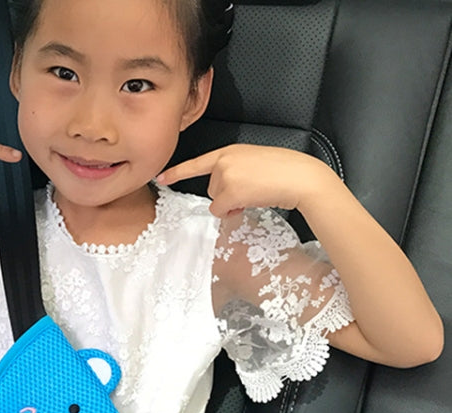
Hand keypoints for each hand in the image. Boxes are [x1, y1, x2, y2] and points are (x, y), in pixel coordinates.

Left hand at [156, 144, 335, 217]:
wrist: (300, 177)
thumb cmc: (283, 172)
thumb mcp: (253, 163)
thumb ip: (233, 172)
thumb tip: (223, 198)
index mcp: (229, 151)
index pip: (198, 162)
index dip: (177, 172)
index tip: (161, 178)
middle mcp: (223, 160)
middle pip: (211, 189)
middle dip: (228, 196)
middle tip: (251, 190)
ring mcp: (225, 175)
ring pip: (216, 201)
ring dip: (232, 204)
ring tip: (254, 193)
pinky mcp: (229, 190)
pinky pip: (220, 210)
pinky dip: (232, 211)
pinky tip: (251, 200)